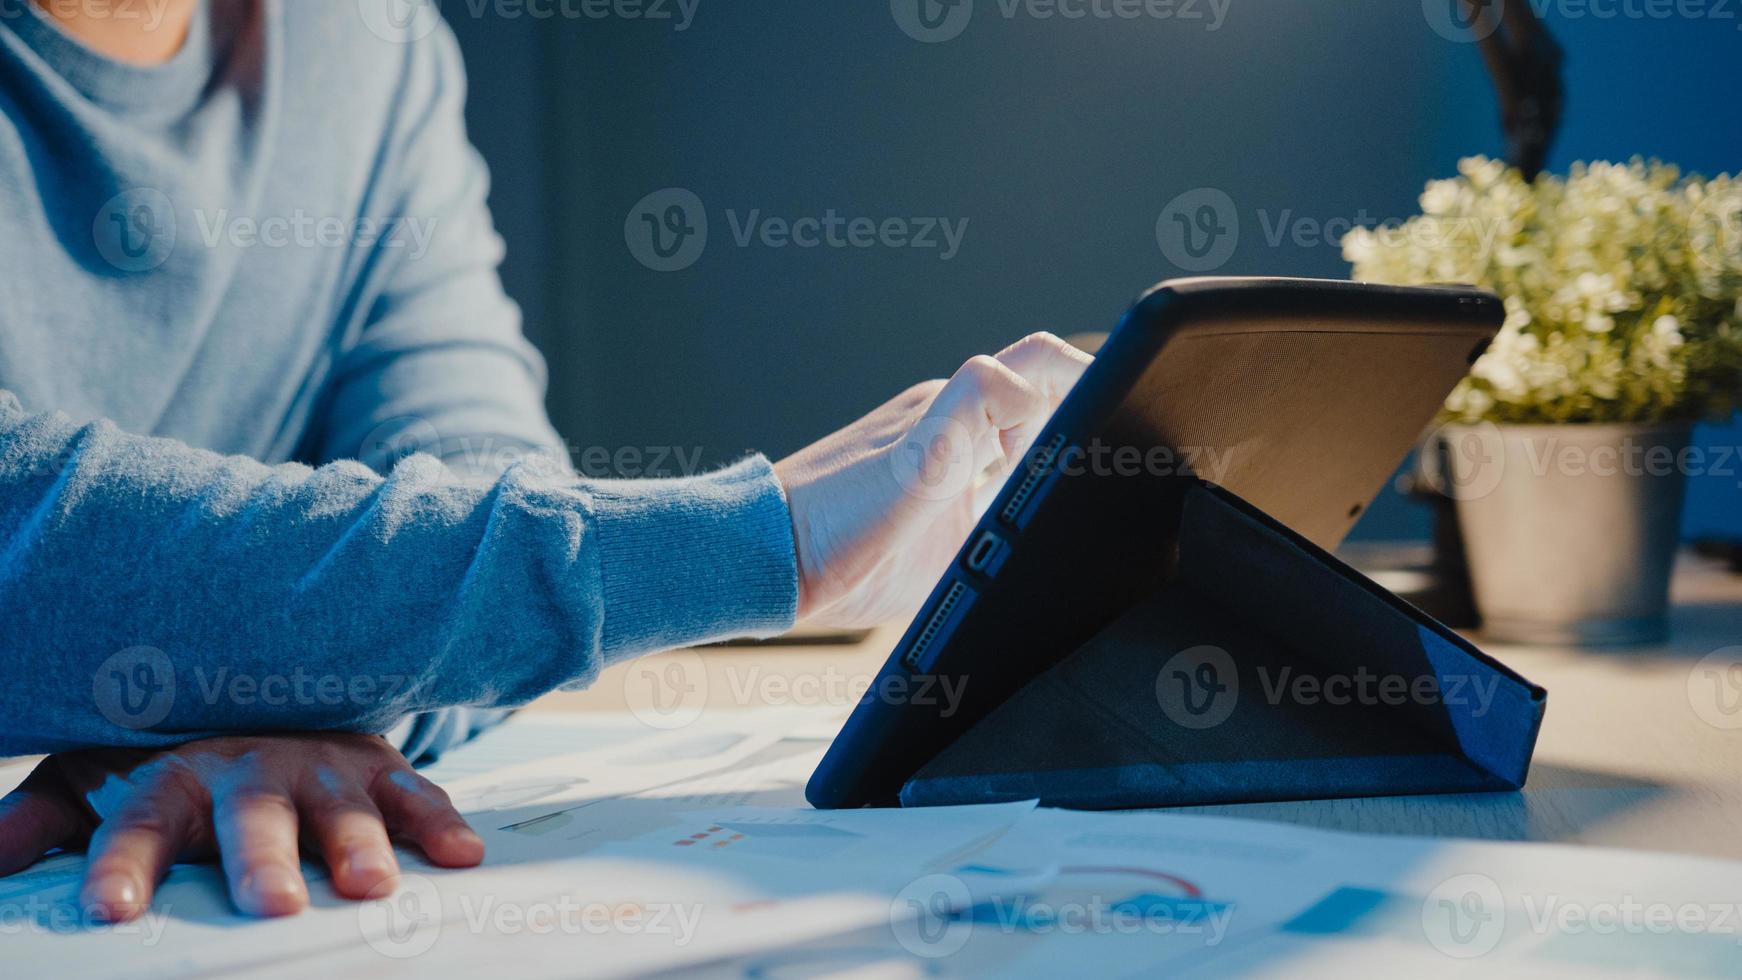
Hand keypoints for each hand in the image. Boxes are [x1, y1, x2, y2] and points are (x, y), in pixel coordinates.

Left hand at [0, 733, 483, 920]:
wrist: (260, 685)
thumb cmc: (170, 754)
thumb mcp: (92, 779)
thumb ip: (40, 822)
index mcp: (171, 778)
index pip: (136, 824)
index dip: (121, 865)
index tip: (108, 911)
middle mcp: (247, 768)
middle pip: (251, 815)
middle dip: (262, 860)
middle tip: (273, 907)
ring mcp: (318, 765)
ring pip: (341, 805)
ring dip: (361, 843)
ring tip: (372, 888)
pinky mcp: (375, 764)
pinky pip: (413, 791)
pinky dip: (438, 820)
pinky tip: (461, 854)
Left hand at [775, 332, 1091, 627]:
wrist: (773, 568)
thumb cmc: (833, 518)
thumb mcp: (917, 460)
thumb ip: (975, 408)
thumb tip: (1033, 388)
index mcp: (955, 411)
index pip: (1041, 366)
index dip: (1090, 374)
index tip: (1122, 407)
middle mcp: (951, 433)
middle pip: (1039, 407)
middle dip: (1080, 426)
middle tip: (1102, 467)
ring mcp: (942, 475)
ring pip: (1019, 455)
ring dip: (1051, 470)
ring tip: (1067, 504)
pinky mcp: (933, 519)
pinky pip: (992, 502)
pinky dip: (1021, 510)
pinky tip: (1023, 539)